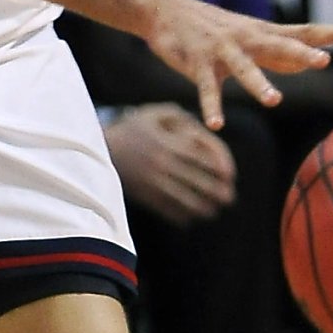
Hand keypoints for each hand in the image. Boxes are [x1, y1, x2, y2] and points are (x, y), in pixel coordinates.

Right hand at [104, 102, 236, 222]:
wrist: (101, 149)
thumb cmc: (134, 129)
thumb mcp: (155, 114)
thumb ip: (181, 117)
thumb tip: (206, 129)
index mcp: (168, 141)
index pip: (203, 156)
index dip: (221, 166)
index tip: (231, 175)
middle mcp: (162, 162)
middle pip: (197, 180)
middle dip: (217, 191)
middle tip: (229, 198)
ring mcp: (152, 180)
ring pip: (184, 199)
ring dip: (203, 208)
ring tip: (213, 211)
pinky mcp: (143, 194)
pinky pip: (167, 209)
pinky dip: (181, 216)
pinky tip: (191, 219)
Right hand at [141, 0, 332, 129]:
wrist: (168, 11)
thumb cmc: (214, 26)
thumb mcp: (250, 35)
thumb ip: (278, 51)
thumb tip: (308, 63)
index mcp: (263, 33)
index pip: (303, 31)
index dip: (330, 34)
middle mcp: (247, 39)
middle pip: (279, 46)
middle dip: (301, 54)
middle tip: (323, 61)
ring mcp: (223, 51)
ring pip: (244, 69)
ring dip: (258, 84)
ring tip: (274, 100)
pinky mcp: (200, 65)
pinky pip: (208, 89)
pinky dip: (212, 106)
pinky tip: (217, 124)